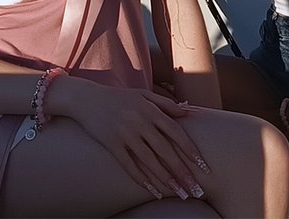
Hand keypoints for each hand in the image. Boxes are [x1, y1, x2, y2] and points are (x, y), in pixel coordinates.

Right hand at [66, 82, 209, 201]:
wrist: (86, 98)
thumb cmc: (119, 97)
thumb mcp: (143, 94)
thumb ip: (166, 104)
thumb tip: (188, 112)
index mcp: (150, 110)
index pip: (176, 132)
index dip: (190, 150)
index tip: (203, 166)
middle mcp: (140, 122)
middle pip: (165, 150)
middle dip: (182, 171)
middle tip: (195, 189)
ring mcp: (125, 134)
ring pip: (149, 161)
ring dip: (166, 179)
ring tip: (180, 193)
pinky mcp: (112, 144)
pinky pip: (128, 165)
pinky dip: (142, 179)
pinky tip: (154, 190)